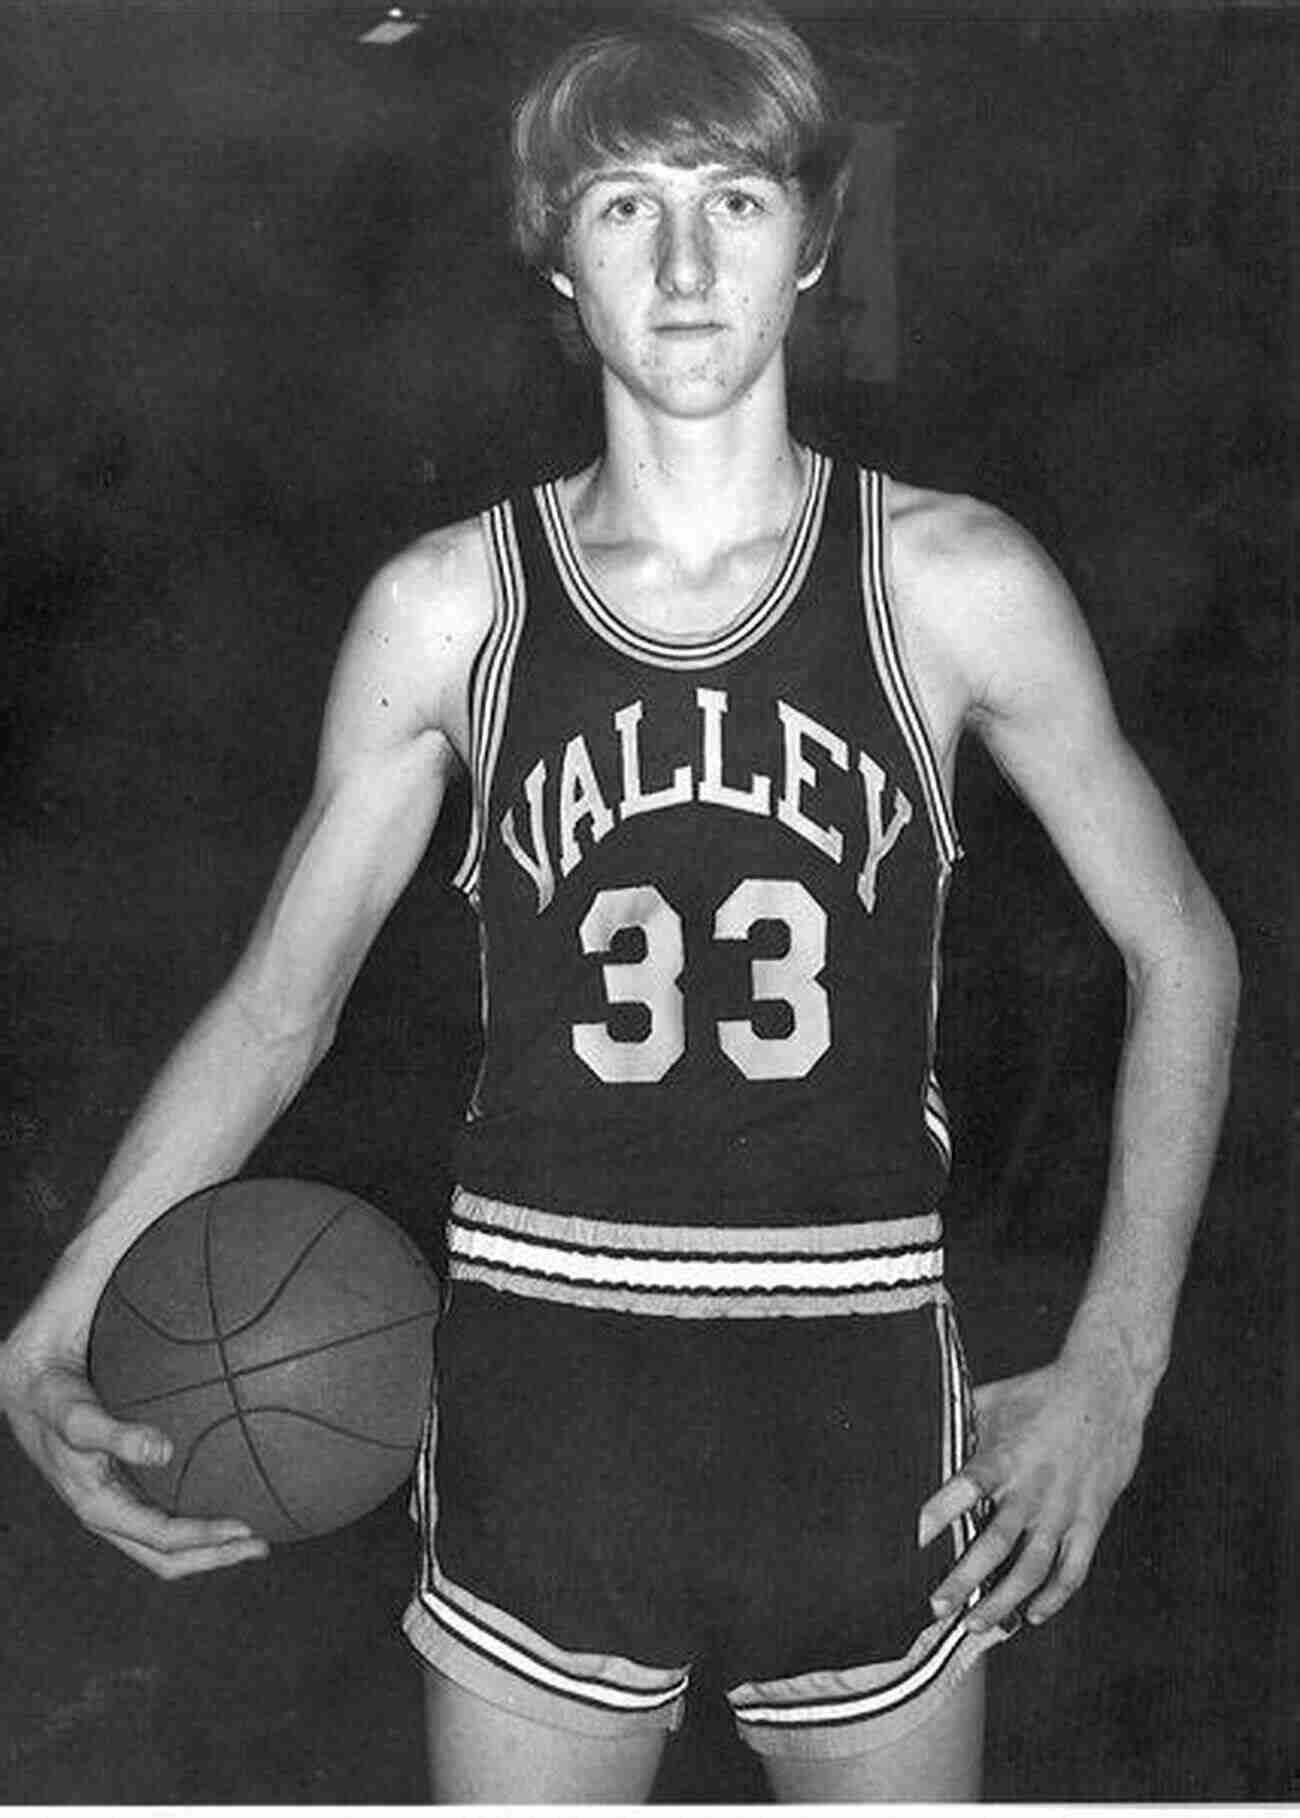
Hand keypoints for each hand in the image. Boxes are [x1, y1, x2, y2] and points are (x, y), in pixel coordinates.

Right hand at [0, 1323, 268, 1579]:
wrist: (28, 1378)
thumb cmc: (52, 1397)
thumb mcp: (78, 1416)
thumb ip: (117, 1435)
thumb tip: (164, 1451)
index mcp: (98, 1507)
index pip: (161, 1540)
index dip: (205, 1541)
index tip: (246, 1529)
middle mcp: (110, 1510)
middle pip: (168, 1556)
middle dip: (216, 1557)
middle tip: (262, 1545)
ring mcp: (117, 1498)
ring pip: (168, 1539)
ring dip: (211, 1542)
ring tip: (254, 1530)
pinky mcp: (124, 1478)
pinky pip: (165, 1506)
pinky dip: (198, 1507)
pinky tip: (230, 1483)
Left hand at [917, 1341, 1146, 1632]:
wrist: (1107, 1390)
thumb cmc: (1041, 1392)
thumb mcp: (993, 1400)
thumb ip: (960, 1425)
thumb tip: (921, 1438)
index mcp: (1005, 1457)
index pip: (968, 1486)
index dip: (943, 1510)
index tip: (918, 1537)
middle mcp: (1033, 1490)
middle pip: (995, 1545)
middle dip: (965, 1580)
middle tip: (937, 1606)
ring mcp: (1064, 1510)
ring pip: (1032, 1569)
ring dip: (1003, 1601)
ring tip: (976, 1625)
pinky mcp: (1091, 1520)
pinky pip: (1073, 1569)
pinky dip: (1054, 1597)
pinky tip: (1032, 1614)